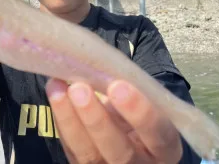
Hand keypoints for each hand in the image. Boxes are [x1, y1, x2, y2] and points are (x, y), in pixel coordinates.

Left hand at [46, 79, 182, 163]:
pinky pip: (71, 149)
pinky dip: (61, 121)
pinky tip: (55, 94)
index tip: (119, 86)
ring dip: (70, 120)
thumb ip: (130, 90)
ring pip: (88, 155)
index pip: (159, 135)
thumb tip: (100, 64)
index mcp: (163, 147)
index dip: (140, 113)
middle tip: (79, 89)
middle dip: (97, 120)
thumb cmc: (137, 111)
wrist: (124, 133)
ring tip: (58, 89)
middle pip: (120, 152)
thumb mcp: (143, 102)